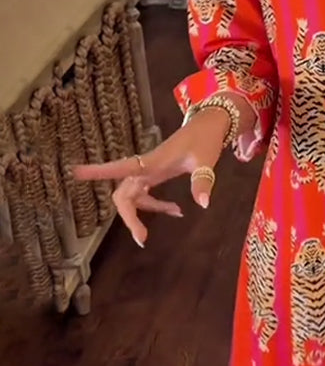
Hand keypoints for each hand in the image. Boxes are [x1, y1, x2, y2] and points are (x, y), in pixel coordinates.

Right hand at [70, 107, 229, 247]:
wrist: (208, 125)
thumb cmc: (204, 139)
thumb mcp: (206, 160)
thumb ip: (202, 181)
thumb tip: (203, 204)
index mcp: (151, 162)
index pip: (119, 168)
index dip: (97, 171)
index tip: (74, 172)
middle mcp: (144, 167)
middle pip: (123, 194)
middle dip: (130, 217)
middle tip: (142, 240)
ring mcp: (148, 171)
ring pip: (134, 197)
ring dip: (148, 211)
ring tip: (177, 213)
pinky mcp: (155, 174)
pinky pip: (146, 194)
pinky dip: (158, 205)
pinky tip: (178, 211)